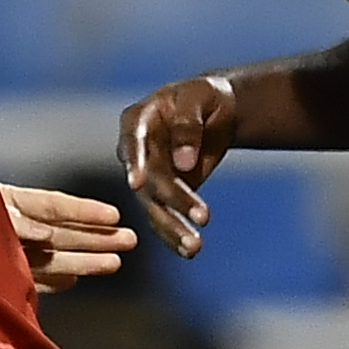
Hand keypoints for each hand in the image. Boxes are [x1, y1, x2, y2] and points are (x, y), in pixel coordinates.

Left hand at [0, 181, 132, 289]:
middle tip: (128, 239)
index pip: (53, 205)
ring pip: (51, 258)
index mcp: (3, 202)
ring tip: (113, 262)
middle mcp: (7, 228)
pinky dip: (51, 282)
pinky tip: (71, 280)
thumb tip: (45, 233)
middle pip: (60, 233)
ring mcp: (2, 254)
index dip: (84, 211)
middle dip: (95, 237)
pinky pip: (30, 281)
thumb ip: (14, 219)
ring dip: (83, 261)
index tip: (113, 215)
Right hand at [114, 74, 238, 257]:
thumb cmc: (204, 96)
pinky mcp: (160, 194)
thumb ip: (189, 125)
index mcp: (137, 121)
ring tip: (195, 247)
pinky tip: (190, 252)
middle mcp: (135, 151)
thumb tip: (184, 164)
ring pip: (154, 205)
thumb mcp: (200, 96)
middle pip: (149, 180)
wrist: (215, 111)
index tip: (137, 183)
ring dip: (173, 227)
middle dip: (175, 199)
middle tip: (202, 216)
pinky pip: (165, 216)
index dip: (134, 163)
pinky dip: (175, 235)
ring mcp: (146, 175)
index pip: (133, 143)